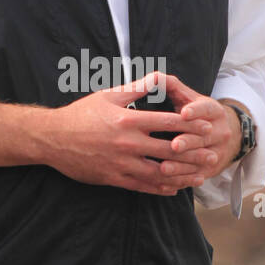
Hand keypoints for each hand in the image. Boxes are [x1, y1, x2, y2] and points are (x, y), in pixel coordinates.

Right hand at [47, 72, 220, 194]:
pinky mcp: (114, 178)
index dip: (191, 125)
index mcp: (128, 121)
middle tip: (213, 154)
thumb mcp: (108, 95)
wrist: (52, 139)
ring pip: (160, 173)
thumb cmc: (81, 114)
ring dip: (183, 175)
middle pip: (170, 150)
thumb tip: (159, 76)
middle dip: (195, 153)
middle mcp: (128, 144)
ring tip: (200, 176)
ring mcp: (121, 164)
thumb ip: (137, 88)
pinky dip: (160, 188)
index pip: (168, 123)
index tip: (207, 127)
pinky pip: (142, 187)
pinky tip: (174, 188)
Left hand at [156, 75, 243, 186]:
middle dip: (188, 142)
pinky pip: (197, 176)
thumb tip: (154, 76)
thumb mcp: (187, 97)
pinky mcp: (211, 170)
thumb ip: (171, 86)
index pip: (206, 109)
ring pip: (201, 159)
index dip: (196, 111)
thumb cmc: (194, 113)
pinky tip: (167, 183)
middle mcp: (219, 131)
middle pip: (204, 137)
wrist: (223, 135)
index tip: (184, 113)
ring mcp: (217, 151)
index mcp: (213, 111)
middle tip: (173, 145)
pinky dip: (183, 180)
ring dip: (183, 165)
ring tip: (164, 168)